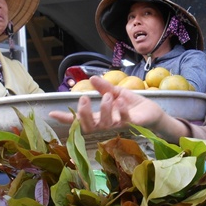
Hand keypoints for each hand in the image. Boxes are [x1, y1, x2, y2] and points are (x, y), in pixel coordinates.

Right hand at [50, 76, 166, 132]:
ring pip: (106, 124)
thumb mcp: (116, 92)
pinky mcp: (133, 124)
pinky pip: (124, 120)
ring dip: (104, 109)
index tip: (52, 114)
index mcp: (101, 116)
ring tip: (107, 96)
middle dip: (83, 114)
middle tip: (83, 99)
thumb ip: (104, 87)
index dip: (67, 118)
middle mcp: (107, 123)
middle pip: (89, 126)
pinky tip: (120, 101)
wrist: (152, 112)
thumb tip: (91, 78)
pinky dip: (121, 110)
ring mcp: (119, 125)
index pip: (81, 119)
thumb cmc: (133, 105)